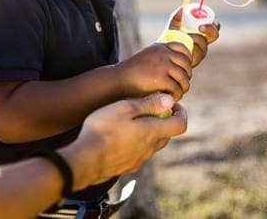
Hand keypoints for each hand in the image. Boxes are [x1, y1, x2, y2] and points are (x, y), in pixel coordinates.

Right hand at [58, 93, 186, 189]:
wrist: (85, 160)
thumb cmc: (104, 130)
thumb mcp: (125, 108)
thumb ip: (149, 104)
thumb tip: (170, 99)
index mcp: (153, 132)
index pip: (180, 124)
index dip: (181, 113)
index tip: (173, 104)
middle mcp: (150, 148)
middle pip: (167, 134)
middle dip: (164, 121)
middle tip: (151, 109)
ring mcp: (139, 160)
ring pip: (153, 145)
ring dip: (150, 133)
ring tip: (133, 122)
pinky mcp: (128, 167)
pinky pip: (140, 154)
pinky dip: (137, 144)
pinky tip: (121, 138)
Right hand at [115, 38, 191, 100]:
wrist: (117, 82)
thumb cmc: (133, 73)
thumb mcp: (148, 58)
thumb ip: (163, 57)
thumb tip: (184, 64)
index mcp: (160, 47)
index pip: (183, 48)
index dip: (187, 60)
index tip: (183, 71)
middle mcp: (162, 53)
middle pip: (186, 64)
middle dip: (186, 76)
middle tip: (181, 85)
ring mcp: (162, 65)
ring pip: (184, 77)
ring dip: (183, 88)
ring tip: (177, 93)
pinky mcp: (160, 78)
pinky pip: (177, 88)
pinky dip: (176, 95)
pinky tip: (171, 99)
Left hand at [167, 6, 219, 67]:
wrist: (163, 55)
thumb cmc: (169, 40)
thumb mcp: (172, 28)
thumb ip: (176, 18)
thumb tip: (181, 7)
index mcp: (202, 33)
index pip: (214, 27)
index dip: (214, 23)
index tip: (208, 19)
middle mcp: (203, 43)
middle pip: (214, 35)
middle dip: (210, 29)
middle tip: (200, 27)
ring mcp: (200, 53)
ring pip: (204, 44)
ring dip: (197, 38)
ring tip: (186, 36)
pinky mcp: (195, 61)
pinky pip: (196, 54)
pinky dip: (191, 48)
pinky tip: (184, 45)